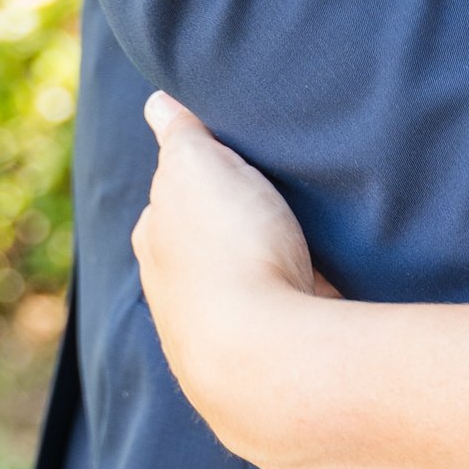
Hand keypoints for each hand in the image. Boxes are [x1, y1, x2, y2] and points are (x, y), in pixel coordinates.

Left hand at [132, 94, 341, 468]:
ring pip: (237, 287)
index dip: (203, 177)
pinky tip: (313, 296)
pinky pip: (275, 320)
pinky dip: (288, 305)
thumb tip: (155, 104)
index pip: (172, 197)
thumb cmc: (231, 250)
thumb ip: (181, 135)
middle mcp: (172, 292)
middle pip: (202, 247)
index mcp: (156, 239)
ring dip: (261, 272)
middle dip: (228, 231)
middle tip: (271, 209)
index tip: (234, 167)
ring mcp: (212, 335)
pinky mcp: (257, 365)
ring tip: (299, 252)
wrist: (264, 357)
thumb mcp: (201, 167)